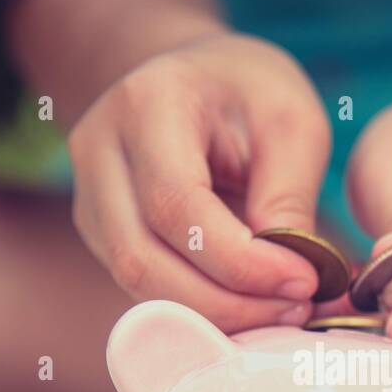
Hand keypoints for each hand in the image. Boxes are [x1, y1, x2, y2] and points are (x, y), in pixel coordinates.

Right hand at [67, 33, 330, 331]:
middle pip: (142, 257)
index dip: (239, 261)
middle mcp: (99, 149)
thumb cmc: (249, 93)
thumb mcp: (292, 122)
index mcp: (147, 103)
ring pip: (136, 282)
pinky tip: (247, 304)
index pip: (176, 205)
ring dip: (211, 314)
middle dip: (225, 302)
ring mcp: (89, 195)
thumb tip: (290, 280)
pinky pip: (141, 285)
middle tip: (294, 310)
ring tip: (277, 310)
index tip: (302, 282)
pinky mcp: (99, 231)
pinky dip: (196, 307)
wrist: (195, 78)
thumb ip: (289, 196)